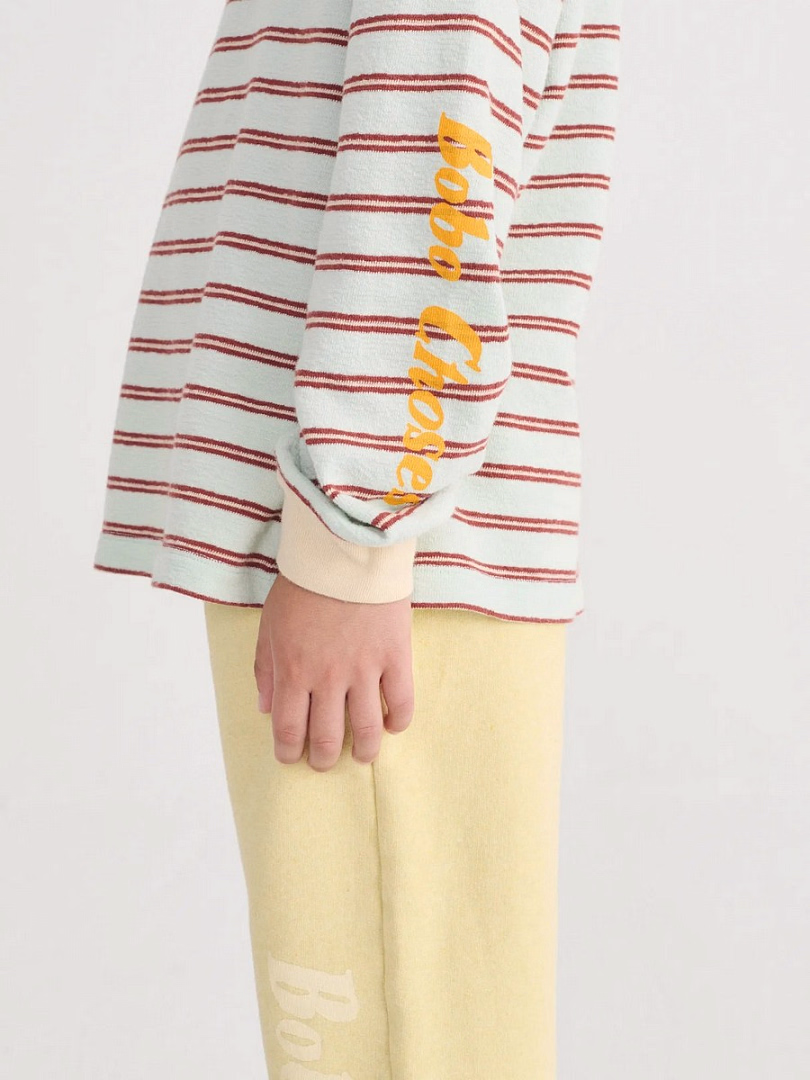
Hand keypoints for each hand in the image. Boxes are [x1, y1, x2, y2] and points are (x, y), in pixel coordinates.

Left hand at [254, 572, 414, 770]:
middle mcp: (327, 678)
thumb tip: (265, 707)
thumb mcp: (269, 624)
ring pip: (365, 729)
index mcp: (292, 670)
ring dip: (362, 751)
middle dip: (322, 758)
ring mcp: (364, 670)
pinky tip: (391, 726)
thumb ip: (265, 668)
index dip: (288, 751)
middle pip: (326, 737)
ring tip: (361, 756)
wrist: (346, 553)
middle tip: (324, 761)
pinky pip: (401, 701)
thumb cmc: (304, 585)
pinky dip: (397, 721)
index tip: (291, 758)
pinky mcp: (395, 657)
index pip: (288, 729)